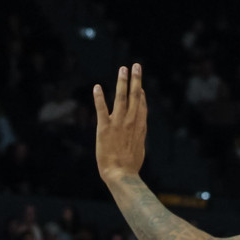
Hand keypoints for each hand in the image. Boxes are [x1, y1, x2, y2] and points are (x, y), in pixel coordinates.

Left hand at [94, 64, 147, 181]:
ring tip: (123, 69)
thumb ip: (139, 136)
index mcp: (140, 127)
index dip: (141, 94)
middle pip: (136, 96)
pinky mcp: (104, 127)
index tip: (139, 85)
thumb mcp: (140, 149)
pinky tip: (97, 87)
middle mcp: (131, 122)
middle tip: (136, 66)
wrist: (121, 173)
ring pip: (122, 97)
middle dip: (136, 79)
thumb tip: (140, 131)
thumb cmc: (130, 166)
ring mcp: (118, 123)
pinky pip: (102, 109)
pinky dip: (99, 97)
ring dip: (122, 82)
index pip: (142, 106)